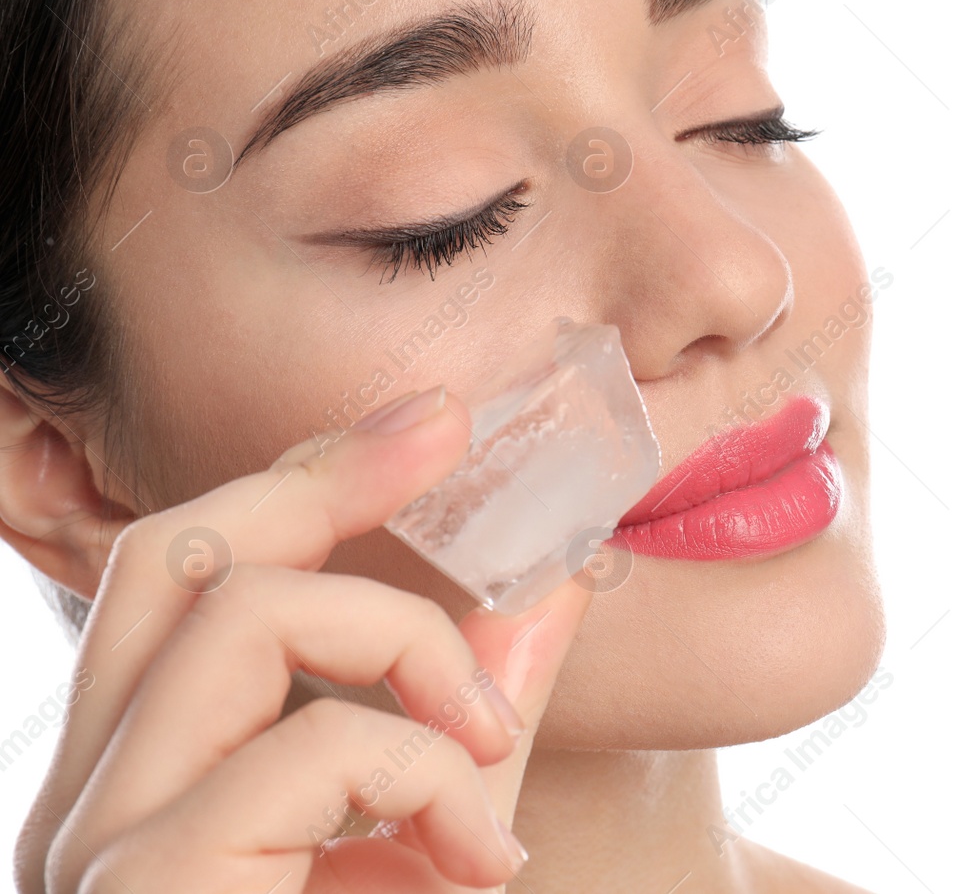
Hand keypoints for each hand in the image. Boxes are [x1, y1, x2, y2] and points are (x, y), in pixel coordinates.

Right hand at [15, 386, 591, 892]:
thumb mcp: (439, 853)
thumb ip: (474, 734)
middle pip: (178, 557)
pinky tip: (482, 862)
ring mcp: (99, 862)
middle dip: (320, 473)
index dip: (302, 478)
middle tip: (446, 435)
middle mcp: (90, 814)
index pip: (188, 580)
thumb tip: (554, 589)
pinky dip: (423, 772)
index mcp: (145, 793)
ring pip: (239, 615)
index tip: (424, 420)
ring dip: (407, 647)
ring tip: (486, 748)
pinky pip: (302, 753)